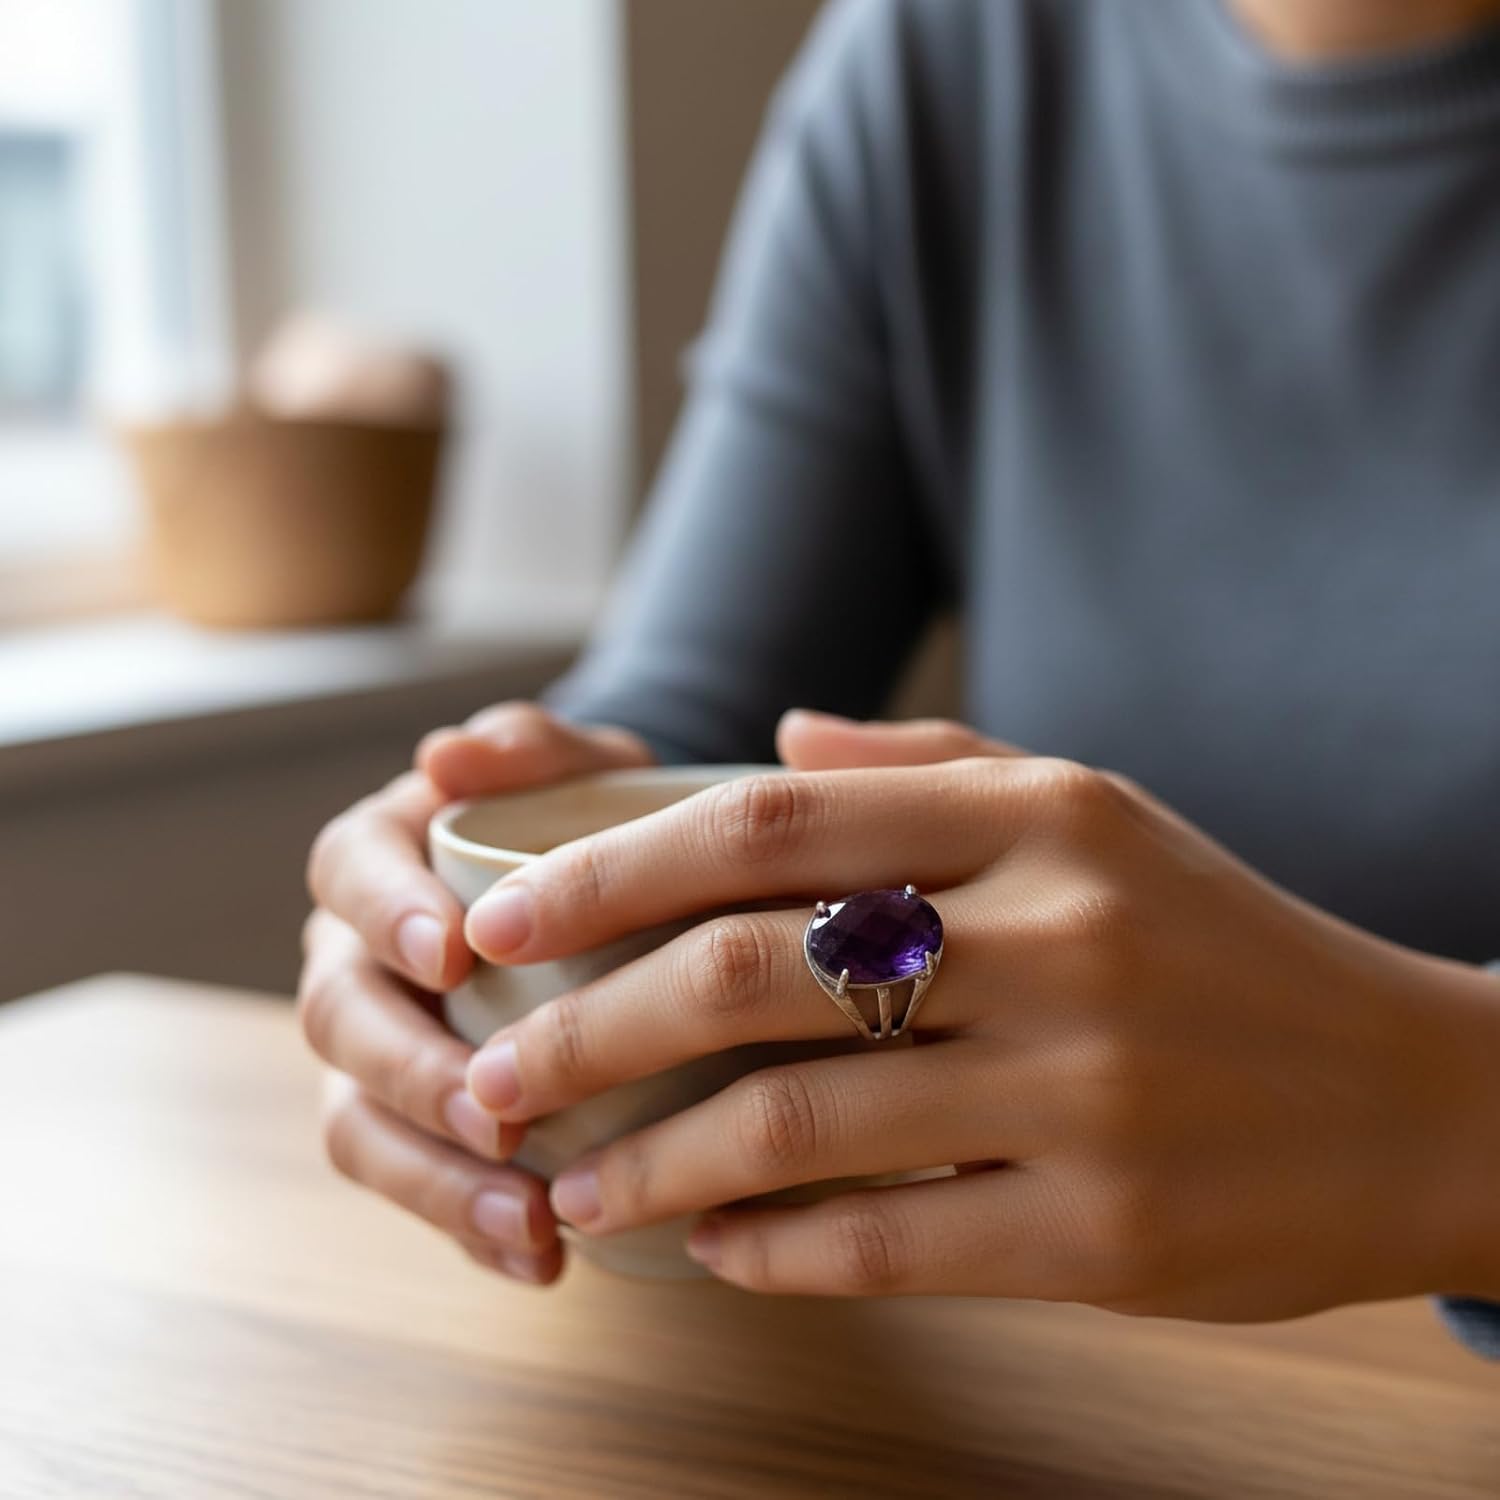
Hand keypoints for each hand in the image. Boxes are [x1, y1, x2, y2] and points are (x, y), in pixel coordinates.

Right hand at [298, 701, 654, 1283]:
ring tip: (529, 1223)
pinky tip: (544, 1262)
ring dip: (436, 1180)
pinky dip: (472, 1228)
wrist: (624, 899)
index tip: (451, 951)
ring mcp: (379, 1052)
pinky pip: (419, 1186)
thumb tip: (450, 754)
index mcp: (382, 860)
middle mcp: (356, 959)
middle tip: (496, 1112)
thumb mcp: (582, 769)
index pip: (348, 876)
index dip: (387, 914)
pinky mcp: (418, 1127)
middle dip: (412, 1070)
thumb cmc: (592, 824)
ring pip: (360, 1124)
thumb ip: (529, 748)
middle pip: (340, 1018)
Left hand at [460, 709, 1499, 1314]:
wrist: (1421, 1094)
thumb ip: (928, 764)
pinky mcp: (1109, 1233)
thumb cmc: (1223, 942)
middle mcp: (1056, 936)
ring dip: (656, 1161)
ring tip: (572, 1184)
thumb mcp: (1099, 812)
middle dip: (590, 1027)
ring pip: (800, 1122)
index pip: (767, 824)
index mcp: (1039, 817)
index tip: (501, 920)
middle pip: (753, 970)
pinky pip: (889, 1245)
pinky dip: (772, 1252)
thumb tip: (775, 732)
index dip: (610, 872)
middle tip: (495, 1071)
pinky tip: (712, 1252)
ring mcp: (1084, 1089)